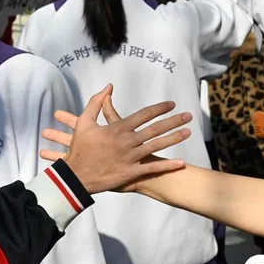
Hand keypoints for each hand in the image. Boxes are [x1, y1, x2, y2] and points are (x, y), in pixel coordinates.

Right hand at [40, 85, 192, 193]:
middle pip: (155, 129)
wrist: (74, 176)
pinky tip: (181, 161)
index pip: (143, 115)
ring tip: (188, 132)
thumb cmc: (80, 149)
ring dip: (174, 139)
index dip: (159, 108)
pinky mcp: (131, 173)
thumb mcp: (83, 123)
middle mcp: (126, 142)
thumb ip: (96, 103)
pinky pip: (152, 168)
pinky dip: (167, 165)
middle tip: (189, 116)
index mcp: (117, 129)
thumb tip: (108, 86)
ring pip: (157, 146)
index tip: (172, 104)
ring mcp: (130, 158)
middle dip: (173, 121)